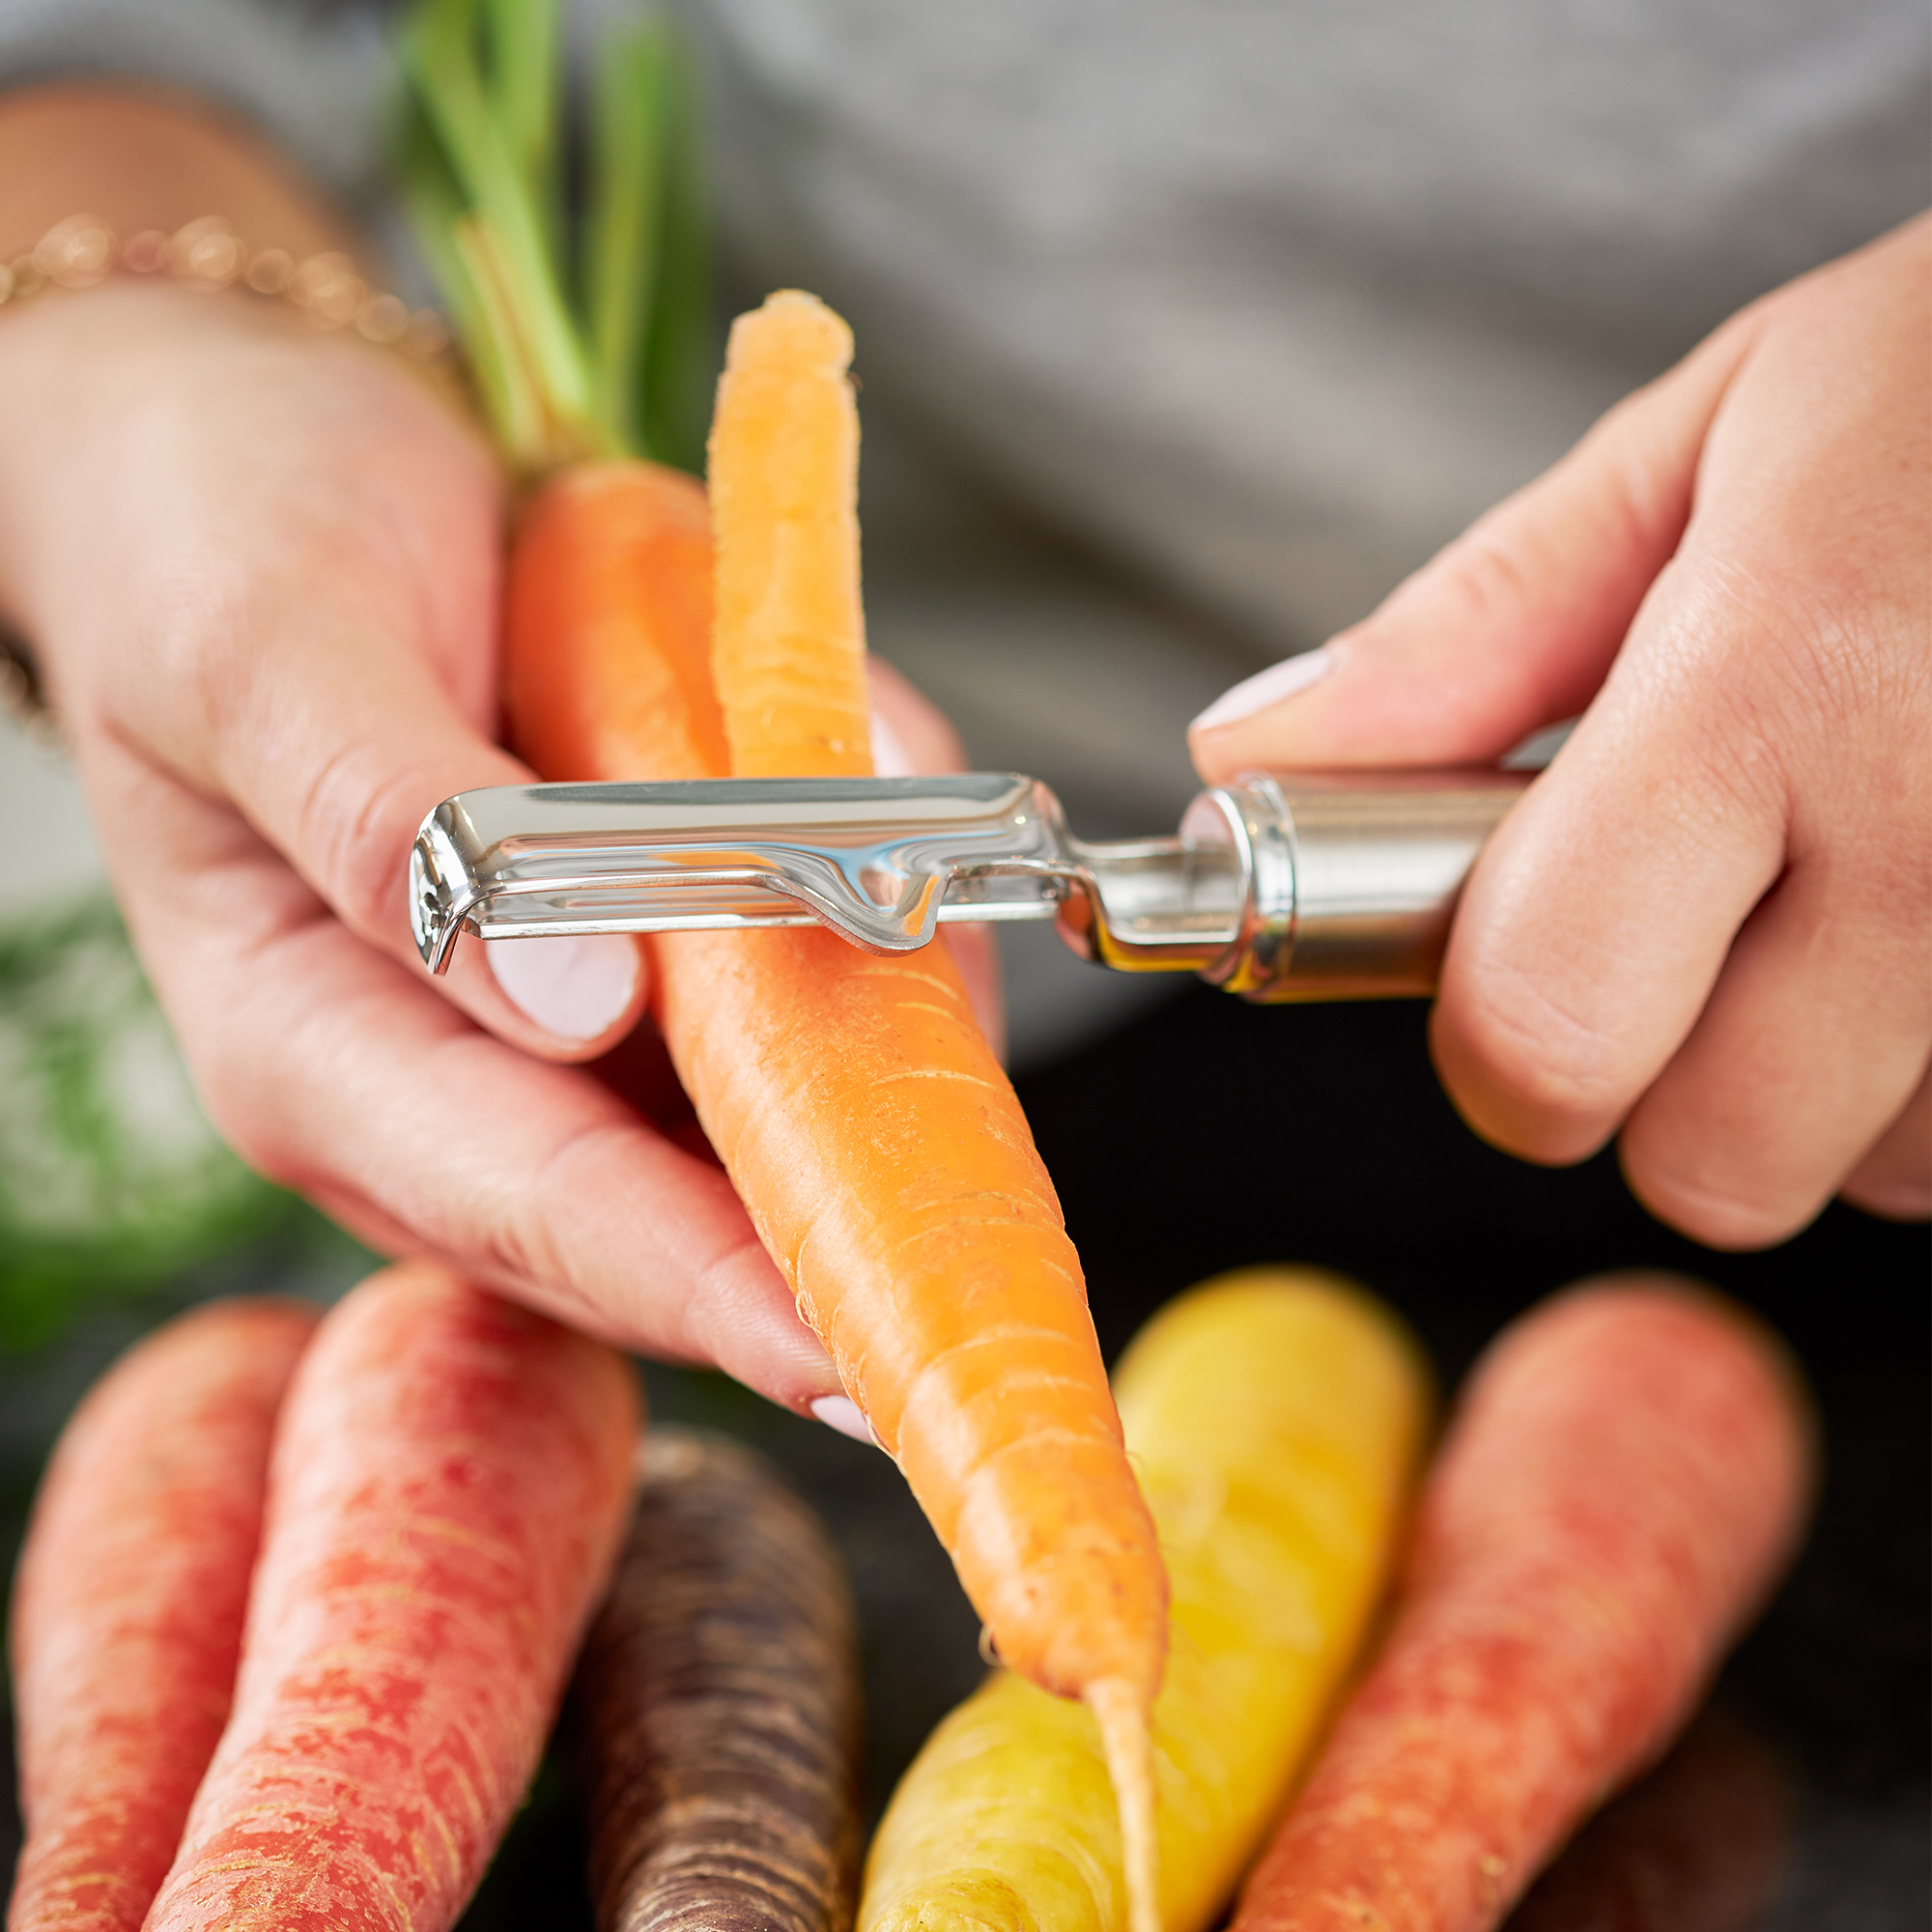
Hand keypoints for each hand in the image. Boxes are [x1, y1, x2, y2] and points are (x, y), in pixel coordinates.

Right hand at [0, 279, 854, 1407]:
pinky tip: (898, 837)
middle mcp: (442, 1074)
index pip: (534, 1202)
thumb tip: (573, 1002)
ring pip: (750, 1108)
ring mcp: (548, 1024)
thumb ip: (400, 828)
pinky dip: (865, 931)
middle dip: (834, 1198)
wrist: (241, 449)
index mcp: (313, 1045)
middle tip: (991, 1209)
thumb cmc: (214, 534)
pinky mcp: (627, 953)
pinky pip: (776, 990)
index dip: (705, 1287)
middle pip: (668, 1208)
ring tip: (945, 911)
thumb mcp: (270, 650)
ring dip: (877, 1044)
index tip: (854, 1351)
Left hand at [1191, 215, 1929, 1247]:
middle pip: (1716, 1163)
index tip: (1502, 998)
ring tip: (1852, 898)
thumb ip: (1471, 630)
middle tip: (1689, 944)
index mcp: (1779, 684)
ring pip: (1878, 1175)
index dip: (1494, 1050)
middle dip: (1660, 1087)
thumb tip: (1249, 757)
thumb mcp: (1705, 443)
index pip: (1549, 1021)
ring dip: (1828, 1088)